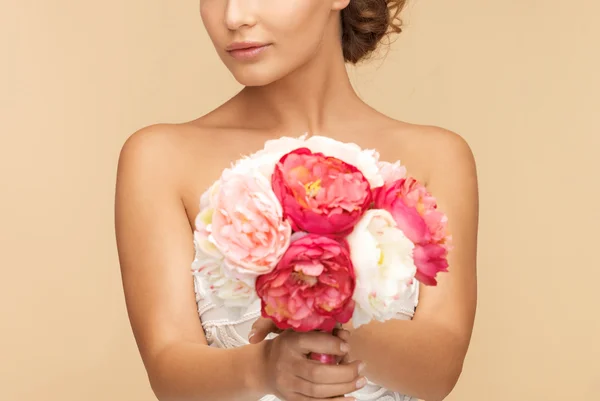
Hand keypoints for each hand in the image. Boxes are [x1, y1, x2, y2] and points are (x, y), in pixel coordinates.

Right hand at [250, 319, 366, 400]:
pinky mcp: (291, 398)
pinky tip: (350, 396)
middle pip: (318, 372)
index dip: (333, 345)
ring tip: (361, 381)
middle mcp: (286, 363)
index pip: (313, 342)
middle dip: (345, 372)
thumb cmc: (288, 346)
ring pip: (318, 391)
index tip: (347, 347)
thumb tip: (345, 336)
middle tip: (361, 366)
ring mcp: (287, 384)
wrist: (264, 367)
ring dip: (344, 387)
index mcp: (289, 342)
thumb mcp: (299, 332)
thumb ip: (321, 332)